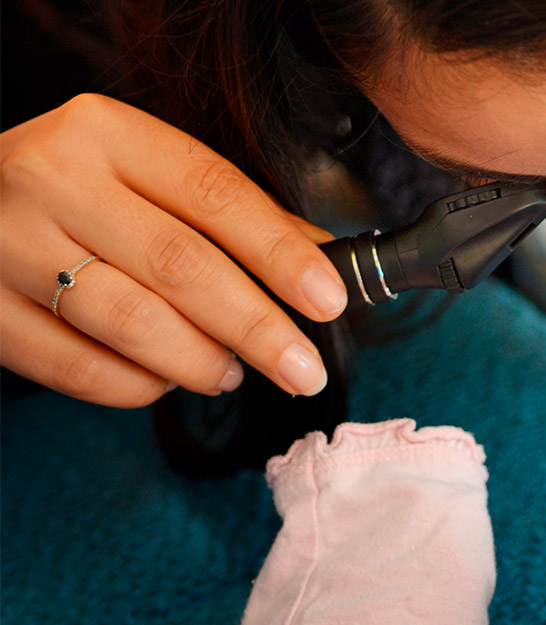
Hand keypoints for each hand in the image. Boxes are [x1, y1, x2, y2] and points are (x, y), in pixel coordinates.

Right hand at [0, 94, 346, 406]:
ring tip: (232, 374)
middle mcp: (52, 180)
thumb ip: (227, 210)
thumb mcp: (145, 171)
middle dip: (258, 328)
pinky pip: (77, 368)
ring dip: (200, 362)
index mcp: (106, 133)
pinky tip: (166, 381)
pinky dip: (137, 386)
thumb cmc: (78, 191)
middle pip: (181, 265)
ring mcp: (7, 245)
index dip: (281, 253)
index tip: (331, 301)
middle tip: (305, 370)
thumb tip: (320, 263)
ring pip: (131, 322)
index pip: (214, 193)